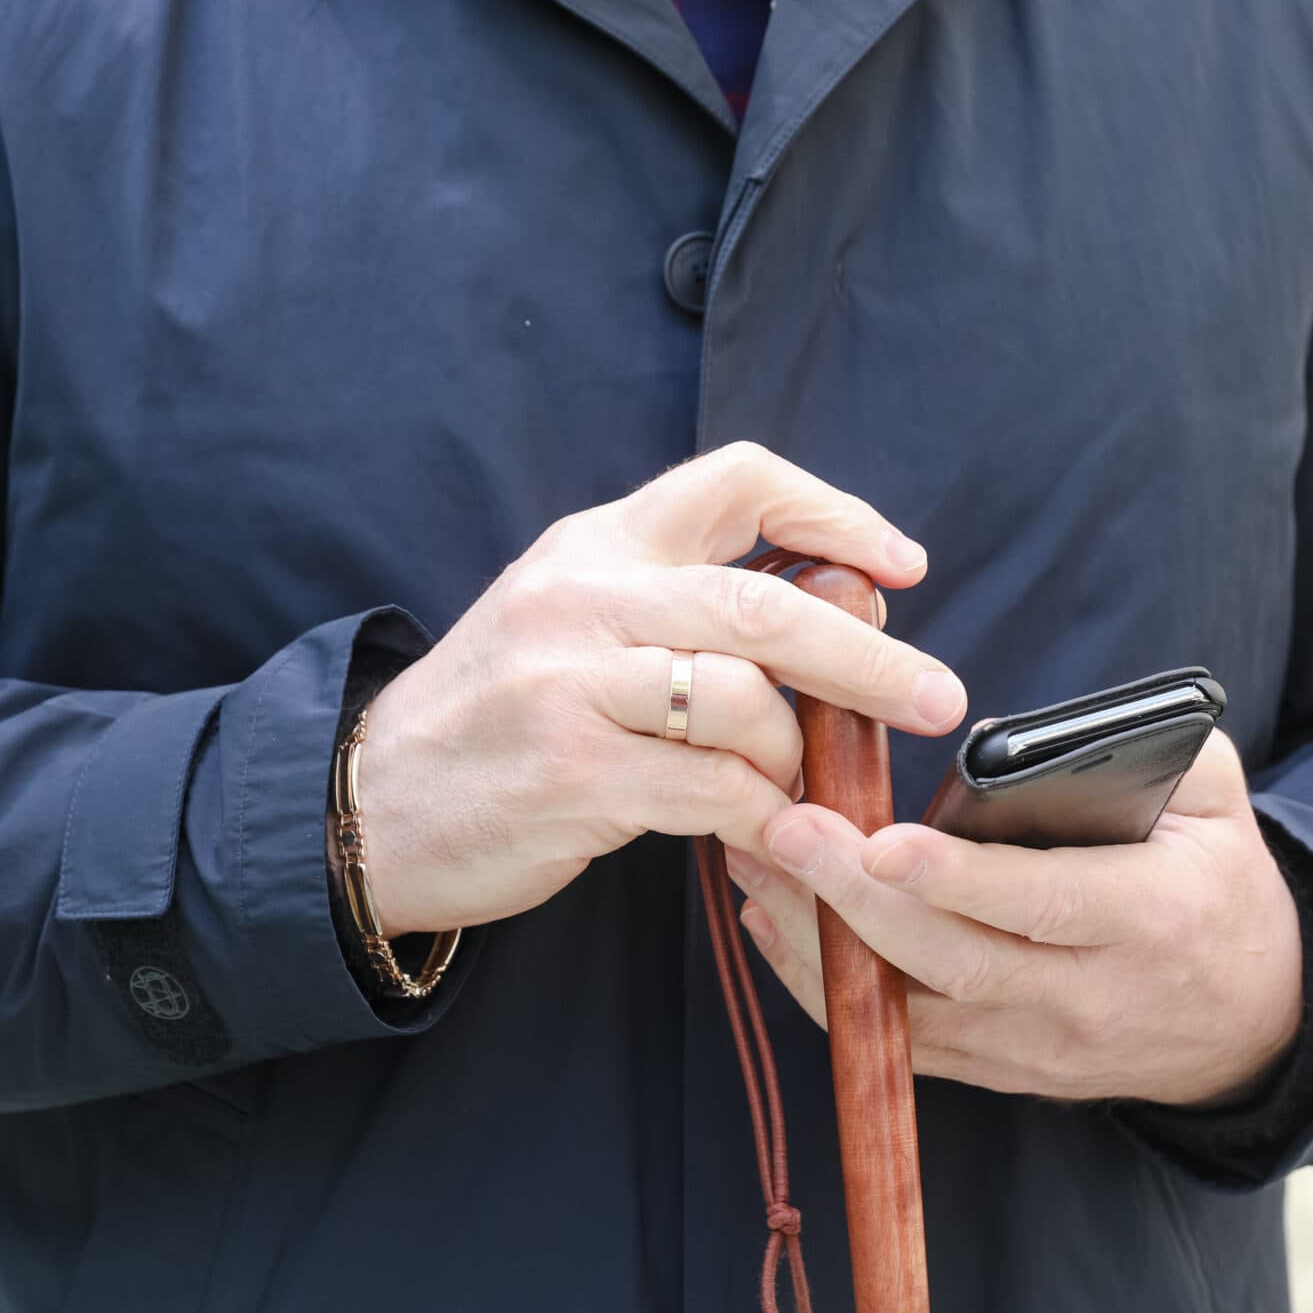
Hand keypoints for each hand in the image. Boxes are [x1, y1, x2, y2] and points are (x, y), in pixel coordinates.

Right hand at [353, 443, 965, 933]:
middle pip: (767, 604)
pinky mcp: (574, 774)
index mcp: (596, 544)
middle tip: (941, 698)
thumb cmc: (499, 722)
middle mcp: (584, 598)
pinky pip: (717, 790)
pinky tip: (770, 833)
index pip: (737, 478)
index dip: (836, 514)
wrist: (371, 807)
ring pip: (747, 702)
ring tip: (802, 789)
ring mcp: (572, 686)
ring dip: (799, 756)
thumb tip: (844, 607)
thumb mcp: (574, 624)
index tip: (901, 567)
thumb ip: (683, 605)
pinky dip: (766, 817)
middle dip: (872, 657)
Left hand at [724, 732, 1304, 1105]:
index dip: (957, 879)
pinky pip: (900, 1043)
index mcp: (1153, 916)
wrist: (1255, 1018)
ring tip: (754, 865)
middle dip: (856, 898)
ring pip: (913, 1012)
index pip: (1043, 904)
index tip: (879, 839)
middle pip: (957, 962)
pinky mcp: (1002, 1073)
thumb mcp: (1217, 800)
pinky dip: (827, 987)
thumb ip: (1144, 749)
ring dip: (819, 941)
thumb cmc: (1218, 880)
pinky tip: (773, 923)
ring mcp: (1040, 1047)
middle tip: (781, 831)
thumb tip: (1035, 730)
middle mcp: (1090, 996)